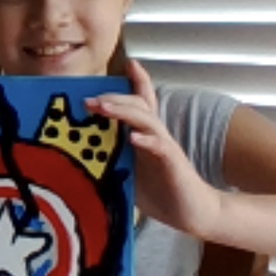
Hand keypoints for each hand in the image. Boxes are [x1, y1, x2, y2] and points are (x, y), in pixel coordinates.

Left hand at [85, 59, 218, 237]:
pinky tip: (133, 137)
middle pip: (138, 105)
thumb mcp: (130, 172)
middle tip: (88, 99)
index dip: (137, 81)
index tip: (128, 63)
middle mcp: (155, 135)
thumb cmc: (160, 193)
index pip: (141, 103)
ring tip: (103, 107)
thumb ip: (114, 159)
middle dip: (113, 98)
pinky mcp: (173, 163)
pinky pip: (160, 146)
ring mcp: (165, 147)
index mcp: (145, 136)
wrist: (192, 212)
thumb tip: (83, 157)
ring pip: (146, 119)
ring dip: (123, 111)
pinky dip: (146, 140)